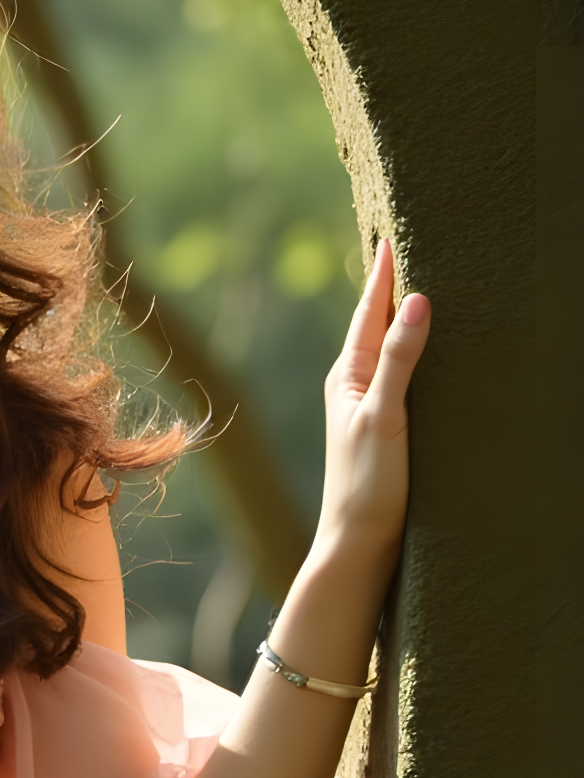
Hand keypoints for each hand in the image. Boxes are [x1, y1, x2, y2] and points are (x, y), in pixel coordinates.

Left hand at [314, 238, 429, 574]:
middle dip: (392, 286)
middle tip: (407, 243)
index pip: (370, 311)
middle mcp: (355, 384)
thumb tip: (417, 300)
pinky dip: (414, 353)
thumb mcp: (385, 416)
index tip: (390, 234)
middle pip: (377, 323)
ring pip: (389, 348)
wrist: (358, 543)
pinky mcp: (387, 427)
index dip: (383, 273)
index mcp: (349, 374)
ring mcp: (370, 405)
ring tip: (419, 284)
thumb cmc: (368, 483)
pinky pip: (401, 375)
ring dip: (402, 318)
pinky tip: (428, 353)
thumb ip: (400, 360)